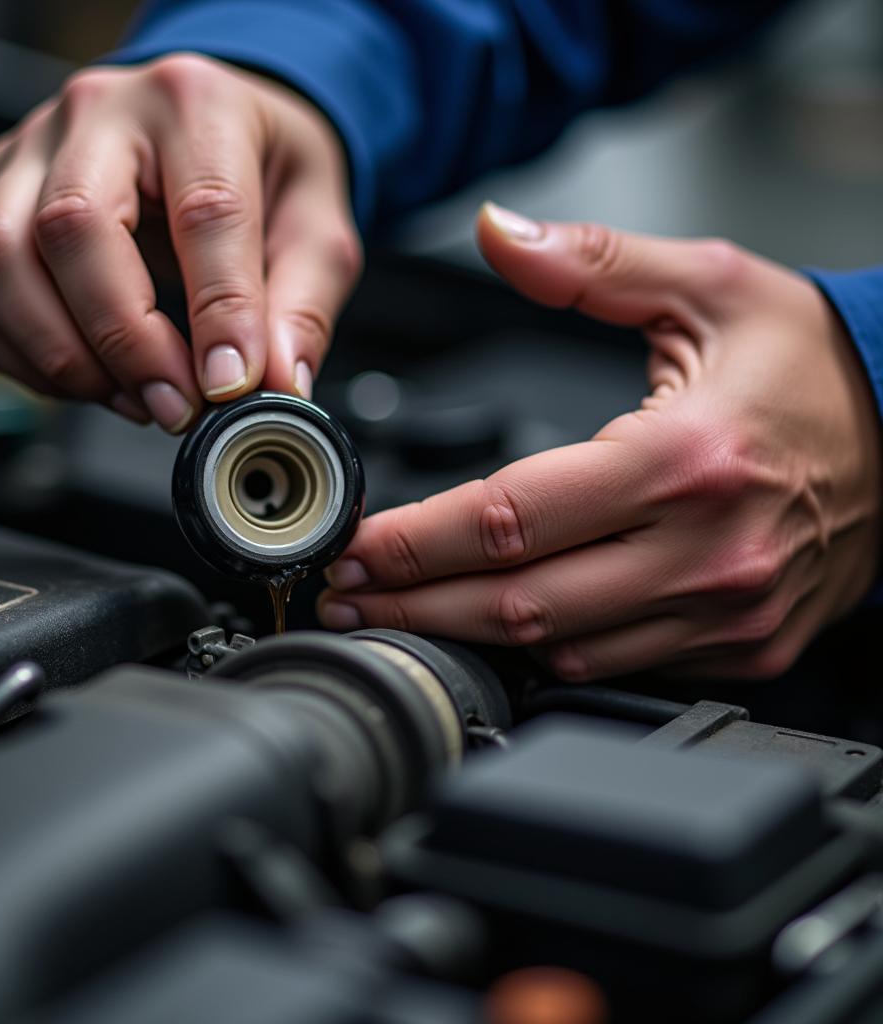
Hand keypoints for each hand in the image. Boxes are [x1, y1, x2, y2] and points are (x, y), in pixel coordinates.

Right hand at [0, 54, 360, 430]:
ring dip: (62, 355)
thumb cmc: (264, 168)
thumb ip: (299, 307)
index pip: (203, 212)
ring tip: (135, 398)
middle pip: (72, 229)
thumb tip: (274, 384)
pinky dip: (23, 361)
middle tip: (176, 404)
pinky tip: (90, 382)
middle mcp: (99, 115)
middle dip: (125, 341)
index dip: (217, 313)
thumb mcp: (317, 229)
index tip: (229, 385)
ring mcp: (31, 154)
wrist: (217, 127)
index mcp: (196, 105)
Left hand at [318, 205, 881, 680]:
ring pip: (562, 648)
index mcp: (684, 457)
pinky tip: (499, 626)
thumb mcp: (708, 283)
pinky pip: (617, 664)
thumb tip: (498, 231)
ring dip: (469, 635)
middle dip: (417, 603)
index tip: (356, 545)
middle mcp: (706, 548)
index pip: (510, 516)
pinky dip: (547, 649)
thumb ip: (592, 260)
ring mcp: (727, 609)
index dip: (416, 540)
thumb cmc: (810, 365)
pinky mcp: (742, 643)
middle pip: (520, 598)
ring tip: (400, 615)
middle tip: (347, 593)